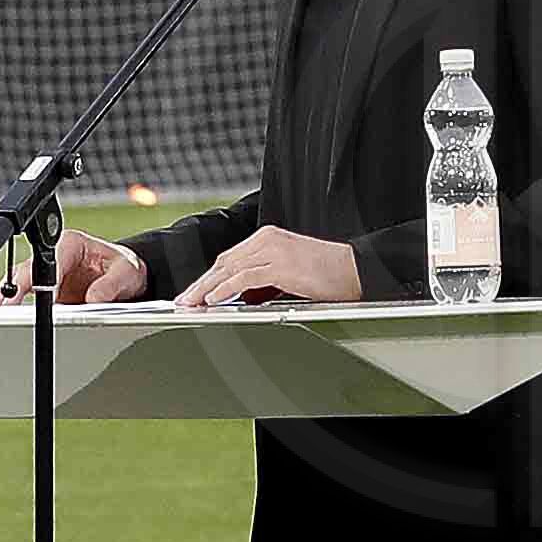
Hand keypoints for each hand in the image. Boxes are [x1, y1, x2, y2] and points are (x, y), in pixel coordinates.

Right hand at [7, 227, 147, 305]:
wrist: (126, 278)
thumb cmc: (125, 268)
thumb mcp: (126, 273)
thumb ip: (110, 285)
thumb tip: (93, 299)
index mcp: (71, 244)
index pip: (51, 260)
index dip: (40, 278)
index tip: (36, 293)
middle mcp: (55, 257)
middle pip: (27, 271)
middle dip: (14, 289)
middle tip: (6, 307)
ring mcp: (47, 276)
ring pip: (20, 285)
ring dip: (11, 300)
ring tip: (5, 317)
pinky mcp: (45, 294)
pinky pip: (26, 300)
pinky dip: (18, 310)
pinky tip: (12, 320)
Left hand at [176, 226, 361, 310]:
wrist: (357, 269)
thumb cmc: (329, 274)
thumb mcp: (289, 274)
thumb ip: (265, 281)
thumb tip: (243, 297)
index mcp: (269, 238)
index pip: (230, 258)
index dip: (209, 277)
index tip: (195, 292)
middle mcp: (267, 239)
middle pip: (224, 262)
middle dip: (202, 283)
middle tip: (184, 300)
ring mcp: (273, 250)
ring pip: (229, 270)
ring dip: (206, 288)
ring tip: (191, 303)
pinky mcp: (280, 264)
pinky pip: (244, 278)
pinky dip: (226, 289)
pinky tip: (214, 300)